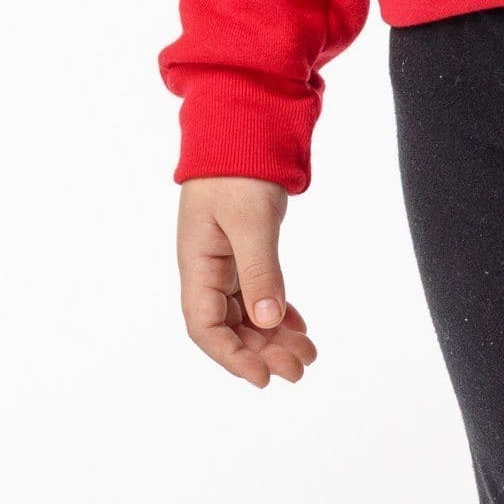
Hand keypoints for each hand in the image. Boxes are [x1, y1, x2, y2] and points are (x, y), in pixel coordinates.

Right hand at [175, 176, 317, 386]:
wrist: (243, 125)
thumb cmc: (238, 168)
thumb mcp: (250, 220)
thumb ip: (260, 270)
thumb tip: (268, 321)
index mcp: (197, 263)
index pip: (205, 327)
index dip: (232, 357)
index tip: (263, 378)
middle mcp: (207, 267)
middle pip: (230, 326)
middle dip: (262, 352)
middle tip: (299, 369)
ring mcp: (226, 258)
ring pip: (248, 312)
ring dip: (274, 336)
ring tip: (307, 355)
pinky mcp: (246, 247)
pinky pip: (258, 291)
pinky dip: (278, 310)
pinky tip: (298, 326)